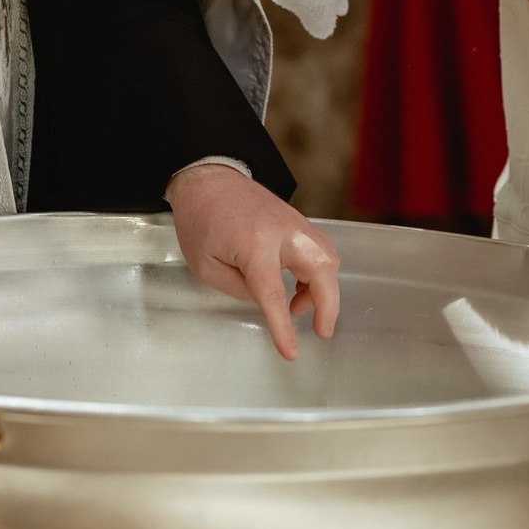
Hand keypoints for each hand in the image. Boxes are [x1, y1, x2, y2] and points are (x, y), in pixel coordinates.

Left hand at [166, 163, 341, 360]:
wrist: (208, 177)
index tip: (292, 351)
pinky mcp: (297, 220)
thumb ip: (239, 289)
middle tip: (322, 331)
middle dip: (328, 305)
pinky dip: (318, 272)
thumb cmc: (200, 220)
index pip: (274, 294)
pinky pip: (320, 249)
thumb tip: (266, 300)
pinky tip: (298, 286)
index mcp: (254, 245)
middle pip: (322, 268)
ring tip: (297, 306)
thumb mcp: (206, 266)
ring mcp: (294, 222)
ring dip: (323, 288)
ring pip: (328, 257)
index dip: (283, 327)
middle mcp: (282, 231)